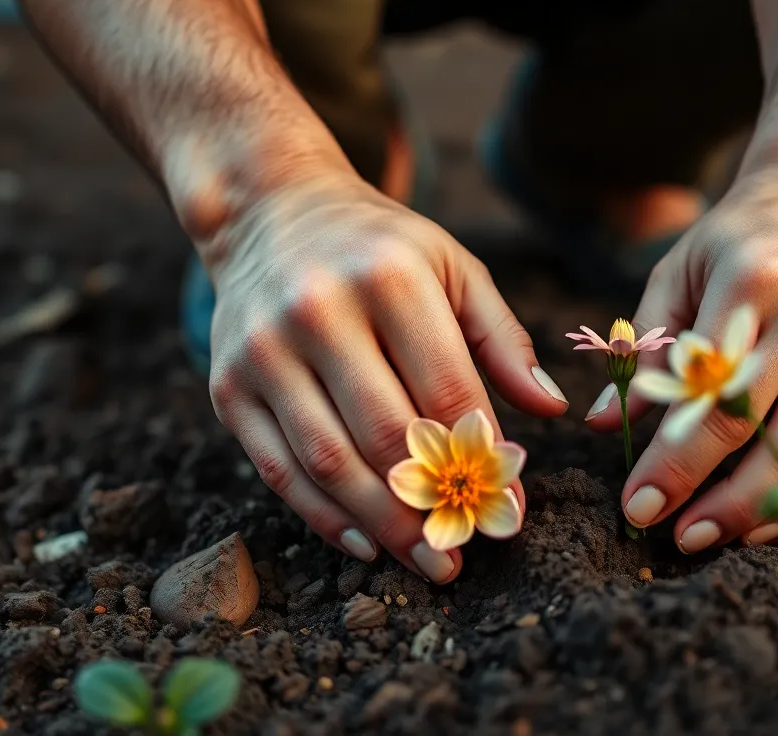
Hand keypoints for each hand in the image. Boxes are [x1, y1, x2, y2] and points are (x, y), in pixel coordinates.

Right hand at [204, 173, 567, 580]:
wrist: (267, 213)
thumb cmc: (378, 246)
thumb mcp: (452, 267)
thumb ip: (502, 337)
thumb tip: (550, 411)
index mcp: (388, 276)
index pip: (445, 387)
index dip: (482, 456)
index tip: (510, 504)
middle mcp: (318, 310)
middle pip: (386, 435)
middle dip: (433, 506)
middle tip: (466, 551)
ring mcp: (264, 351)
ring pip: (329, 462)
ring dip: (384, 526)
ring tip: (426, 562)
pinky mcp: (227, 386)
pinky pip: (278, 470)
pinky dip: (324, 517)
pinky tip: (367, 544)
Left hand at [587, 169, 777, 551]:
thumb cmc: (738, 241)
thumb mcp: (678, 273)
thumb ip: (644, 348)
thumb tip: (603, 424)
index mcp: (757, 282)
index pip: (709, 395)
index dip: (673, 460)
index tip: (636, 504)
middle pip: (767, 434)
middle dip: (716, 500)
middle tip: (673, 536)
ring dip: (762, 513)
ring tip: (710, 536)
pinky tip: (769, 525)